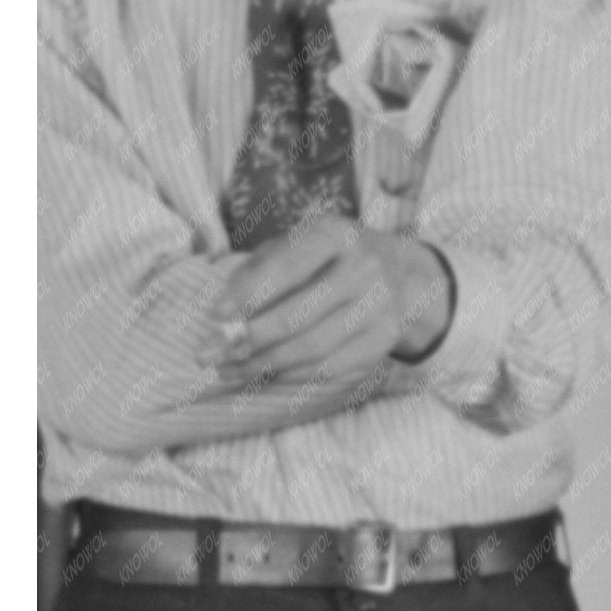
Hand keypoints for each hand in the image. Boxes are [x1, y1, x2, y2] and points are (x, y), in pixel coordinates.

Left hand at [205, 217, 453, 389]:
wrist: (401, 274)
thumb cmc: (328, 258)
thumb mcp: (295, 245)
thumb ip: (257, 270)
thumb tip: (223, 314)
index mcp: (336, 234)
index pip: (289, 267)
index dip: (249, 294)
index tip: (216, 315)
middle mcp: (365, 269)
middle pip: (298, 316)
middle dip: (247, 339)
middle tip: (209, 354)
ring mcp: (379, 308)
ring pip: (312, 349)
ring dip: (262, 365)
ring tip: (226, 370)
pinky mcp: (384, 341)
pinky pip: (330, 369)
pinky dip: (290, 376)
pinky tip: (262, 375)